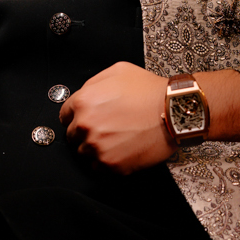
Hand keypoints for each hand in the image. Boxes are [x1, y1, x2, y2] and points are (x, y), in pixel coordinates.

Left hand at [60, 62, 174, 173]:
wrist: (175, 111)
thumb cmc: (150, 91)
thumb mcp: (117, 71)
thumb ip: (93, 84)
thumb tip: (84, 95)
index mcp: (84, 102)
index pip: (65, 116)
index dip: (76, 116)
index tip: (86, 119)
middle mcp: (86, 126)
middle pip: (72, 136)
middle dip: (85, 132)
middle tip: (105, 128)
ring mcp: (98, 148)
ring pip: (84, 153)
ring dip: (95, 148)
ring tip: (114, 139)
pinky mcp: (112, 165)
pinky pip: (98, 168)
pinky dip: (106, 161)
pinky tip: (120, 149)